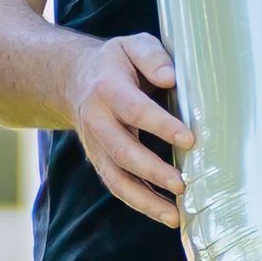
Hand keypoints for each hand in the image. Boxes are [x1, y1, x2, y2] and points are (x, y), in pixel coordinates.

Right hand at [68, 32, 190, 227]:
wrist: (73, 79)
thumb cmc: (115, 63)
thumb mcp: (131, 45)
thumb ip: (152, 56)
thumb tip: (171, 79)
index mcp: (107, 89)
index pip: (135, 111)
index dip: (161, 126)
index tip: (189, 139)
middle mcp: (97, 121)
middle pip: (122, 151)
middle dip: (153, 170)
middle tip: (182, 184)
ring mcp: (96, 146)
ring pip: (116, 178)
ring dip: (145, 200)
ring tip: (175, 215)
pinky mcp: (100, 162)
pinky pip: (118, 187)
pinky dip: (141, 204)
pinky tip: (167, 215)